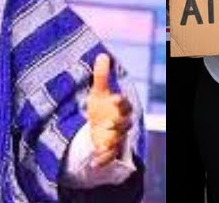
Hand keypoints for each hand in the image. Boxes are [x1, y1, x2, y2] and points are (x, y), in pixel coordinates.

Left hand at [85, 53, 132, 167]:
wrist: (100, 127)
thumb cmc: (102, 106)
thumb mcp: (99, 92)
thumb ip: (101, 76)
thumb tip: (102, 55)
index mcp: (120, 107)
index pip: (124, 103)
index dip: (120, 101)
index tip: (113, 98)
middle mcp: (121, 122)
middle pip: (125, 123)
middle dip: (117, 123)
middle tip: (107, 122)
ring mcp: (116, 137)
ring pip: (118, 140)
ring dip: (110, 142)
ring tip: (100, 144)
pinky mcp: (110, 150)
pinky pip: (110, 156)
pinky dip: (103, 160)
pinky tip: (93, 162)